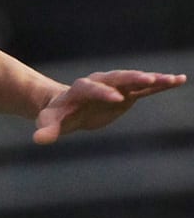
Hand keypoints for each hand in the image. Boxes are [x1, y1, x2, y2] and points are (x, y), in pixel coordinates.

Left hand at [33, 70, 186, 144]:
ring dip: (152, 79)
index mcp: (79, 89)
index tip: (116, 98)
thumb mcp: (49, 122)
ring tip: (172, 79)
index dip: (103, 93)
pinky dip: (161, 84)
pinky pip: (146, 88)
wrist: (67, 106)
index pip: (91, 88)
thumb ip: (46, 129)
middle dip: (130, 78)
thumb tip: (38, 140)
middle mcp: (99, 83)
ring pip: (134, 80)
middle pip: (115, 78)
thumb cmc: (57, 114)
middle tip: (148, 79)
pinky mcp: (127, 93)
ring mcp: (115, 87)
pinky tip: (179, 80)